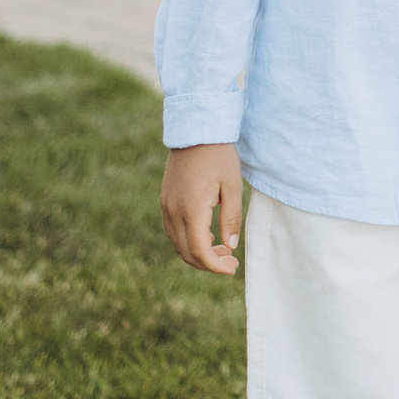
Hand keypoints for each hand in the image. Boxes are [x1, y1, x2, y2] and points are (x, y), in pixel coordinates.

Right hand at [163, 142, 243, 273]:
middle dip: (208, 263)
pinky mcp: (165, 199)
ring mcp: (166, 205)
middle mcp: (173, 211)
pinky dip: (188, 239)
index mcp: (191, 209)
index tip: (232, 269)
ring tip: (222, 249)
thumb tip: (230, 246)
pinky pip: (173, 230)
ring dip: (198, 252)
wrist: (196, 129)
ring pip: (177, 243)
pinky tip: (207, 235)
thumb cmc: (219, 156)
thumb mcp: (232, 186)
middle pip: (186, 252)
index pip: (199, 251)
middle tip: (230, 262)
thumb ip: (231, 218)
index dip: (215, 266)